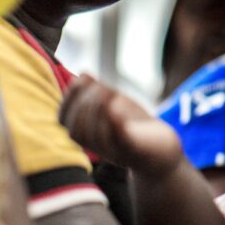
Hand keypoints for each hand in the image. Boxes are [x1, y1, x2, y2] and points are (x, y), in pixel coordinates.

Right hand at [59, 74, 182, 177]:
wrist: (162, 150)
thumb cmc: (133, 125)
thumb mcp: (113, 105)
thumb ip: (98, 91)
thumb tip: (82, 74)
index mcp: (86, 134)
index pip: (62, 118)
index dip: (69, 96)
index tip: (85, 78)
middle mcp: (96, 146)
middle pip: (75, 128)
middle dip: (84, 102)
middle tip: (102, 88)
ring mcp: (114, 150)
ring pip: (93, 135)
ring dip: (97, 109)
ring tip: (109, 92)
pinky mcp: (134, 149)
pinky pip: (119, 138)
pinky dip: (114, 120)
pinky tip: (115, 102)